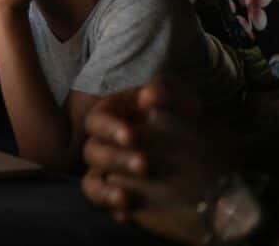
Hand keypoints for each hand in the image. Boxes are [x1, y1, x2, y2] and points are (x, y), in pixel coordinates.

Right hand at [82, 80, 235, 244]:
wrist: (216, 170)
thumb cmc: (192, 126)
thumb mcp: (184, 104)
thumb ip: (166, 93)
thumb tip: (146, 96)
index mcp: (117, 117)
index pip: (99, 119)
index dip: (109, 128)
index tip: (130, 136)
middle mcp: (109, 144)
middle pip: (93, 150)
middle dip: (115, 158)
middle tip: (143, 166)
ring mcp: (114, 172)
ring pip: (91, 180)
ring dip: (105, 189)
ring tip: (124, 198)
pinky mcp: (122, 195)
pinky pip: (104, 202)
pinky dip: (111, 206)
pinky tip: (125, 213)